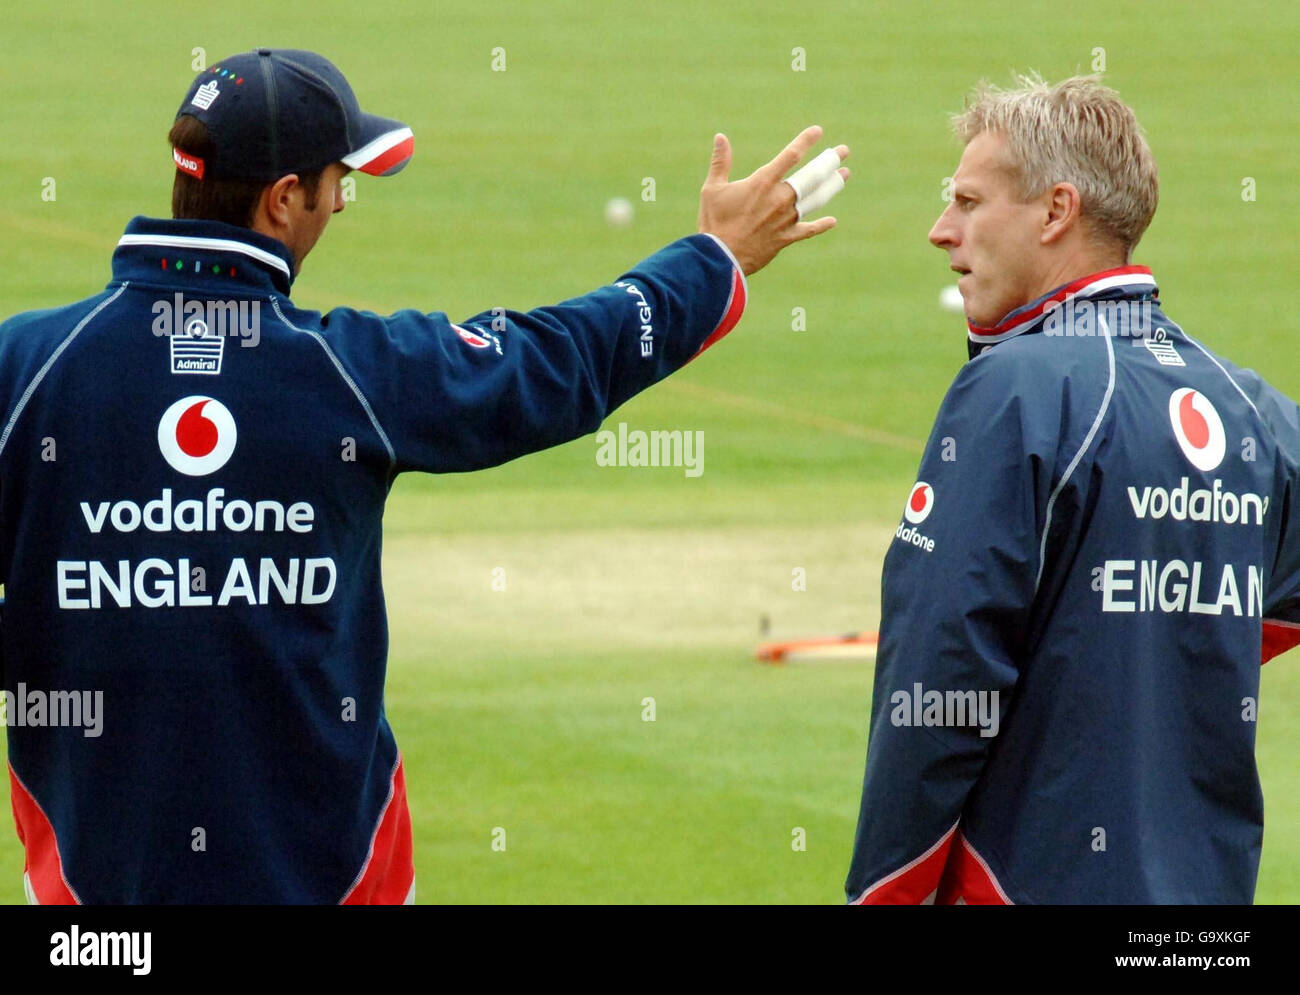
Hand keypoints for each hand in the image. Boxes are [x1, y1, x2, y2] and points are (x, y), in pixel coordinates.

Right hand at [697, 125, 849, 275]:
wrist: (720, 258)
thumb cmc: (714, 222)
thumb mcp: (712, 188)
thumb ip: (720, 162)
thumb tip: (720, 137)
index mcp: (763, 183)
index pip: (790, 156)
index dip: (806, 141)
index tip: (818, 131)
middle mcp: (780, 198)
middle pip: (812, 176)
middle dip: (829, 161)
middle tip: (844, 151)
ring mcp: (785, 219)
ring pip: (816, 199)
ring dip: (832, 185)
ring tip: (845, 174)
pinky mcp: (785, 238)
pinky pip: (808, 230)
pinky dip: (820, 226)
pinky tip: (832, 221)